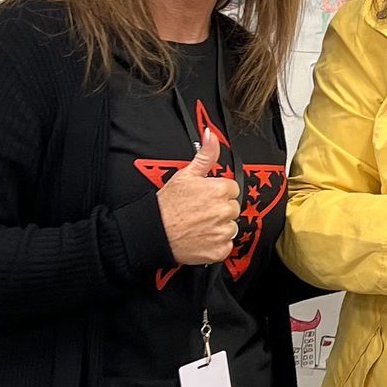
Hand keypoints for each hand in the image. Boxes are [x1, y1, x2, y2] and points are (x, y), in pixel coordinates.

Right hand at [157, 130, 242, 263]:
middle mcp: (224, 210)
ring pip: (231, 227)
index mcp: (220, 189)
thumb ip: (205, 154)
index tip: (205, 197)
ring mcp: (223, 231)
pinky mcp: (219, 250)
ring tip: (199, 224)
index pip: (231, 189)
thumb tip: (211, 136)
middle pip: (232, 208)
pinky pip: (226, 245)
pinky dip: (216, 244)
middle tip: (200, 211)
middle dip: (219, 209)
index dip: (217, 193)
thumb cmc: (167, 205)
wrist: (154, 231)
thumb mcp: (185, 174)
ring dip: (219, 227)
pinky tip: (201, 237)